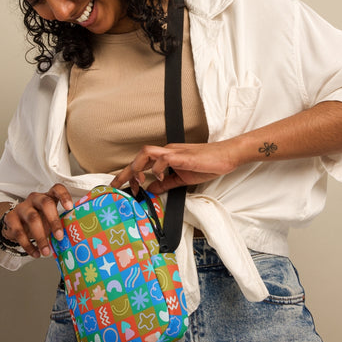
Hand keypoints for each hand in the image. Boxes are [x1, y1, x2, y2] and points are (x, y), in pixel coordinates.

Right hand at [0, 183, 72, 257]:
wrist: (16, 224)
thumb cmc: (39, 220)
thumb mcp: (50, 219)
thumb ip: (59, 224)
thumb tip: (71, 238)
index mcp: (48, 196)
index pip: (57, 189)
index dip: (64, 196)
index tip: (70, 207)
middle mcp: (35, 198)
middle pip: (45, 203)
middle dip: (54, 221)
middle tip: (59, 237)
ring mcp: (22, 207)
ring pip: (33, 218)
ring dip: (40, 237)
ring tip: (46, 252)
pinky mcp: (11, 217)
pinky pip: (19, 232)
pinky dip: (28, 245)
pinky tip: (35, 253)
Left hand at [111, 141, 238, 193]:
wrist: (226, 156)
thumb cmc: (208, 164)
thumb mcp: (182, 178)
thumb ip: (166, 183)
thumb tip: (151, 189)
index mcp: (166, 156)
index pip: (142, 163)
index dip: (128, 174)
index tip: (120, 187)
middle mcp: (167, 151)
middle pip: (139, 156)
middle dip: (124, 172)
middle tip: (115, 186)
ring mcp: (175, 153)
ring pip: (147, 153)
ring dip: (137, 167)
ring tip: (135, 181)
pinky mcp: (184, 156)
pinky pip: (165, 159)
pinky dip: (158, 168)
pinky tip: (159, 178)